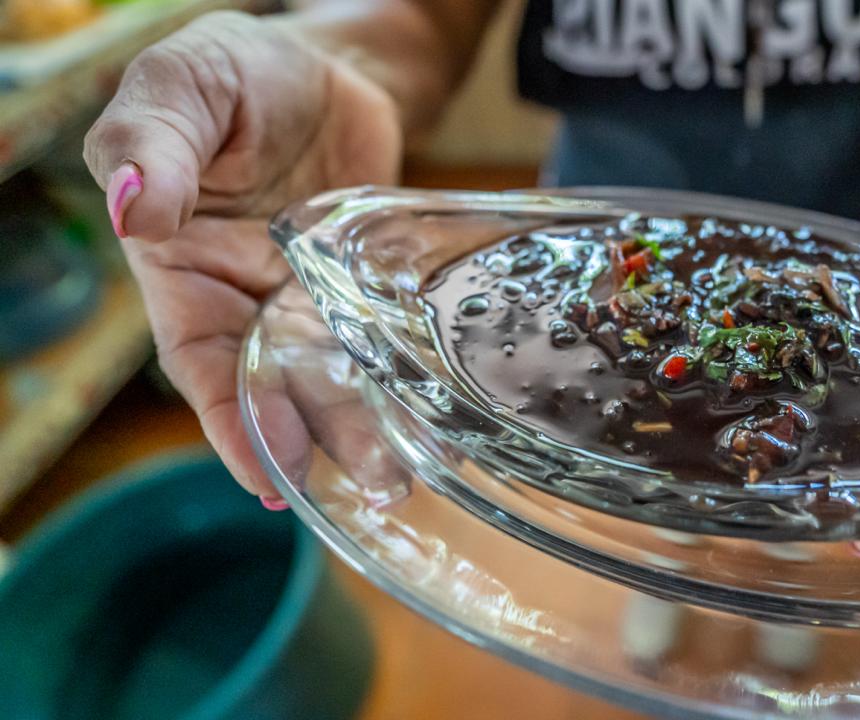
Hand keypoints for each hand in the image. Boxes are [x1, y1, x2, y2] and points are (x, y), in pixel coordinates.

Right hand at [83, 11, 401, 501]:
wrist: (328, 66)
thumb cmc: (234, 74)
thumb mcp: (180, 89)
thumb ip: (153, 145)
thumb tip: (135, 211)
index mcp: (184, 270)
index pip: (201, 364)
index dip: (232, 423)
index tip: (271, 475)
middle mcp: (249, 299)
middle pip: (281, 385)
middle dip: (324, 439)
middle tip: (377, 483)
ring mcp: (316, 298)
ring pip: (341, 374)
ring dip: (375, 421)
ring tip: (421, 463)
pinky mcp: (372, 289)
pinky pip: (389, 339)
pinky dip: (412, 374)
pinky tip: (447, 409)